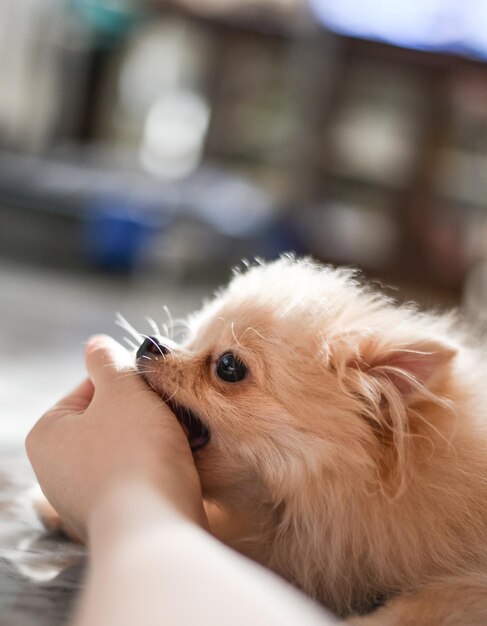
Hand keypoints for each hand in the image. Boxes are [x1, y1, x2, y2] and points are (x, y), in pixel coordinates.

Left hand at [26, 335, 207, 540]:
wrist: (156, 525)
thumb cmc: (135, 451)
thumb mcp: (123, 389)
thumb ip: (108, 361)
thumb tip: (97, 344)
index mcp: (47, 435)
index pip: (89, 388)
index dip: (126, 381)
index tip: (153, 386)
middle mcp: (56, 470)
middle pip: (109, 418)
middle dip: (144, 410)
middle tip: (171, 410)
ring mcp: (84, 498)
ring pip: (126, 446)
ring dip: (155, 435)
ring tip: (180, 436)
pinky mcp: (114, 517)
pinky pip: (136, 476)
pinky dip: (156, 465)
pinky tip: (177, 463)